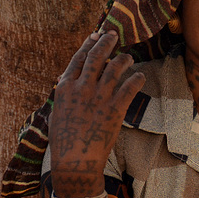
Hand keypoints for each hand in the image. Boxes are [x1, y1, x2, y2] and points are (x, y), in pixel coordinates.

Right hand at [49, 31, 144, 197]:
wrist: (75, 162)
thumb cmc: (64, 140)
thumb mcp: (57, 113)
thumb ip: (63, 94)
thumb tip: (63, 78)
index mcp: (65, 88)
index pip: (78, 58)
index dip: (88, 44)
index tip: (96, 35)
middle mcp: (82, 88)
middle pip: (97, 56)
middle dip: (106, 42)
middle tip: (114, 35)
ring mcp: (99, 98)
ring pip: (115, 67)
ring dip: (124, 59)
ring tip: (128, 57)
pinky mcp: (115, 109)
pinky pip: (130, 87)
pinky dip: (137, 79)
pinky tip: (140, 76)